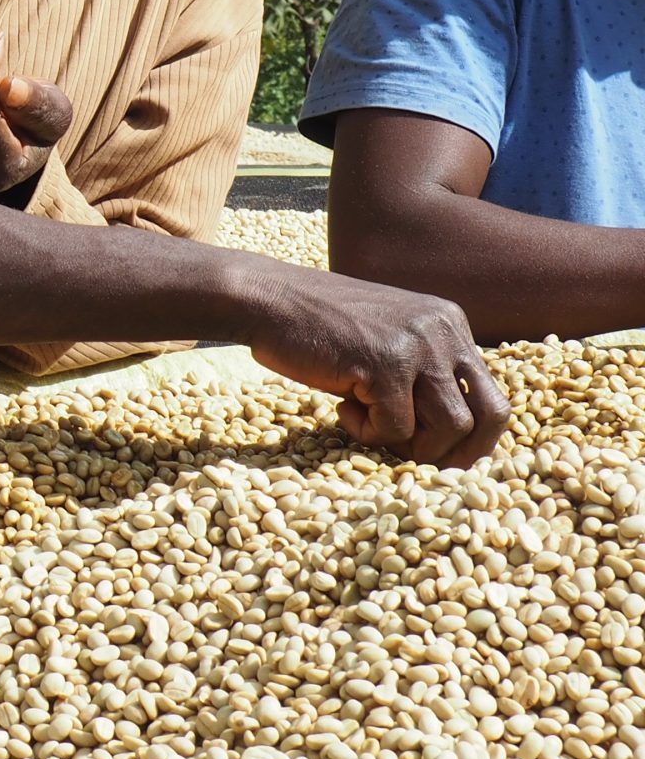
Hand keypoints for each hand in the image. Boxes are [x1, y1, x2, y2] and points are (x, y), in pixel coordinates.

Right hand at [237, 263, 508, 466]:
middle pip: (491, 415)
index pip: (493, 395)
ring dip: (412, 446)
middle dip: (462, 452)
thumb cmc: (318, 327)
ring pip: (451, 428)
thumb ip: (423, 370)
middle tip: (420, 460)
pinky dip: (368, 433)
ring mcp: (417, 346)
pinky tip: (341, 409)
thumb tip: (457, 435)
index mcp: (450, 323)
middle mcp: (444, 330)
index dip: (472, 437)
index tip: (438, 453)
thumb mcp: (388, 338)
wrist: (265, 298)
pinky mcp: (384, 365)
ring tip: (372, 427)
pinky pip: (397, 429)